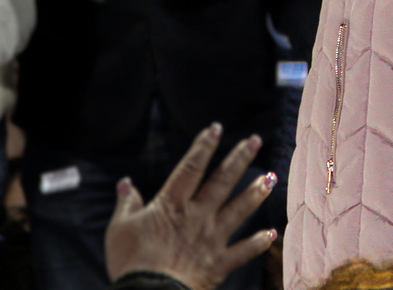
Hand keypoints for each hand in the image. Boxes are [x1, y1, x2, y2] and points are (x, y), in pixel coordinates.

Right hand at [105, 123, 275, 289]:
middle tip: (256, 140)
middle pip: (222, 181)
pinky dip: (258, 243)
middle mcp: (197, 216)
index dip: (203, 147)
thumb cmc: (131, 262)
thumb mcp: (120, 229)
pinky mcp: (218, 263)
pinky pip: (242, 251)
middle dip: (240, 158)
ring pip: (239, 210)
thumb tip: (124, 183)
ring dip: (256, 193)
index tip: (216, 128)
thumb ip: (127, 204)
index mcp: (173, 205)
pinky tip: (272, 233)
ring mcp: (211, 238)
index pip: (191, 168)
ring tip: (272, 178)